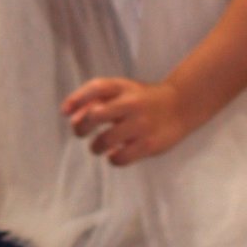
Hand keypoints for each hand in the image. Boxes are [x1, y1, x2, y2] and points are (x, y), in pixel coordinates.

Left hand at [62, 73, 193, 165]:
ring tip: (98, 147)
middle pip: (96, 115)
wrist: (181, 105)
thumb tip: (69, 116)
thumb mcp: (122, 90)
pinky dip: (113, 158)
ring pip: (105, 140)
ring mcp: (142, 124)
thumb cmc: (142, 100)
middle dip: (81, 127)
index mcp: (123, 87)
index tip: (65, 112)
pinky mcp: (150, 144)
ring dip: (95, 147)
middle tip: (82, 133)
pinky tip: (115, 154)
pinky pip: (121, 157)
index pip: (96, 88)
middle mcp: (132, 103)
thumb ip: (96, 98)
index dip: (76, 99)